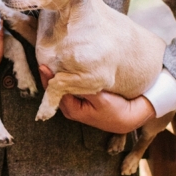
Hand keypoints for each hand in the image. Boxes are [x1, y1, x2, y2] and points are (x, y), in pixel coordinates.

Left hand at [38, 65, 155, 133]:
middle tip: (48, 58)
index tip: (44, 63)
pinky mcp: (83, 100)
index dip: (48, 77)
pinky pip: (72, 87)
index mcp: (72, 110)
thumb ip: (83, 88)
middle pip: (56, 89)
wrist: (131, 117)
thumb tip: (68, 76)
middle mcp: (71, 109)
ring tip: (57, 60)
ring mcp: (77, 105)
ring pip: (64, 88)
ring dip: (61, 76)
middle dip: (52, 75)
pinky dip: (69, 78)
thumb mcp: (100, 98)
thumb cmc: (116, 110)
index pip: (54, 91)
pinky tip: (70, 67)